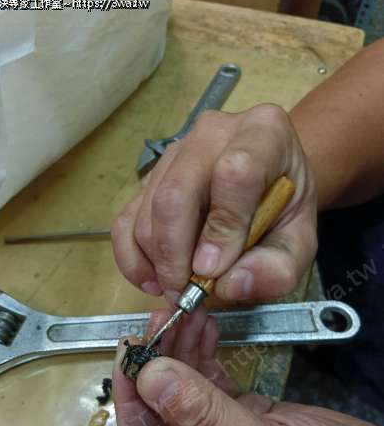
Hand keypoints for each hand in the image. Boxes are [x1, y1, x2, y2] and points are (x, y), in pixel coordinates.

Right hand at [111, 105, 316, 300]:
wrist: (269, 186)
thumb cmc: (284, 210)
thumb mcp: (300, 244)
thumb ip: (278, 268)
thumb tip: (230, 285)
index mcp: (264, 134)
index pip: (235, 173)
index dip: (222, 229)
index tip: (214, 271)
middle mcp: (213, 132)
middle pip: (176, 192)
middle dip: (175, 254)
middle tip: (185, 293)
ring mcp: (176, 152)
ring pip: (148, 208)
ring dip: (156, 260)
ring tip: (178, 289)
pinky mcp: (150, 177)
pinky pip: (126, 219)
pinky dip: (132, 257)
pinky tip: (152, 280)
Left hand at [113, 310, 383, 425]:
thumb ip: (206, 417)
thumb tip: (150, 378)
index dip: (130, 391)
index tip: (129, 346)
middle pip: (163, 409)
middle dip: (159, 361)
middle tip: (161, 317)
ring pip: (188, 392)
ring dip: (182, 352)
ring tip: (182, 313)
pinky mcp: (248, 421)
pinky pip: (216, 385)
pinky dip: (208, 357)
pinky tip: (203, 330)